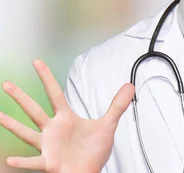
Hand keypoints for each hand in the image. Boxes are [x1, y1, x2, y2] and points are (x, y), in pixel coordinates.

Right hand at [0, 59, 133, 172]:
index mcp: (65, 119)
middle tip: (7, 84)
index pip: (54, 93)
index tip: (37, 62)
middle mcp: (53, 130)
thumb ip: (117, 106)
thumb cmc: (93, 152)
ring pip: (27, 133)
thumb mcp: (108, 125)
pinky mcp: (49, 162)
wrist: (90, 172)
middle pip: (34, 110)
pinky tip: (9, 161)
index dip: (46, 77)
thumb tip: (130, 86)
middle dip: (21, 98)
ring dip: (12, 125)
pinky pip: (33, 162)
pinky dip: (22, 162)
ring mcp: (48, 146)